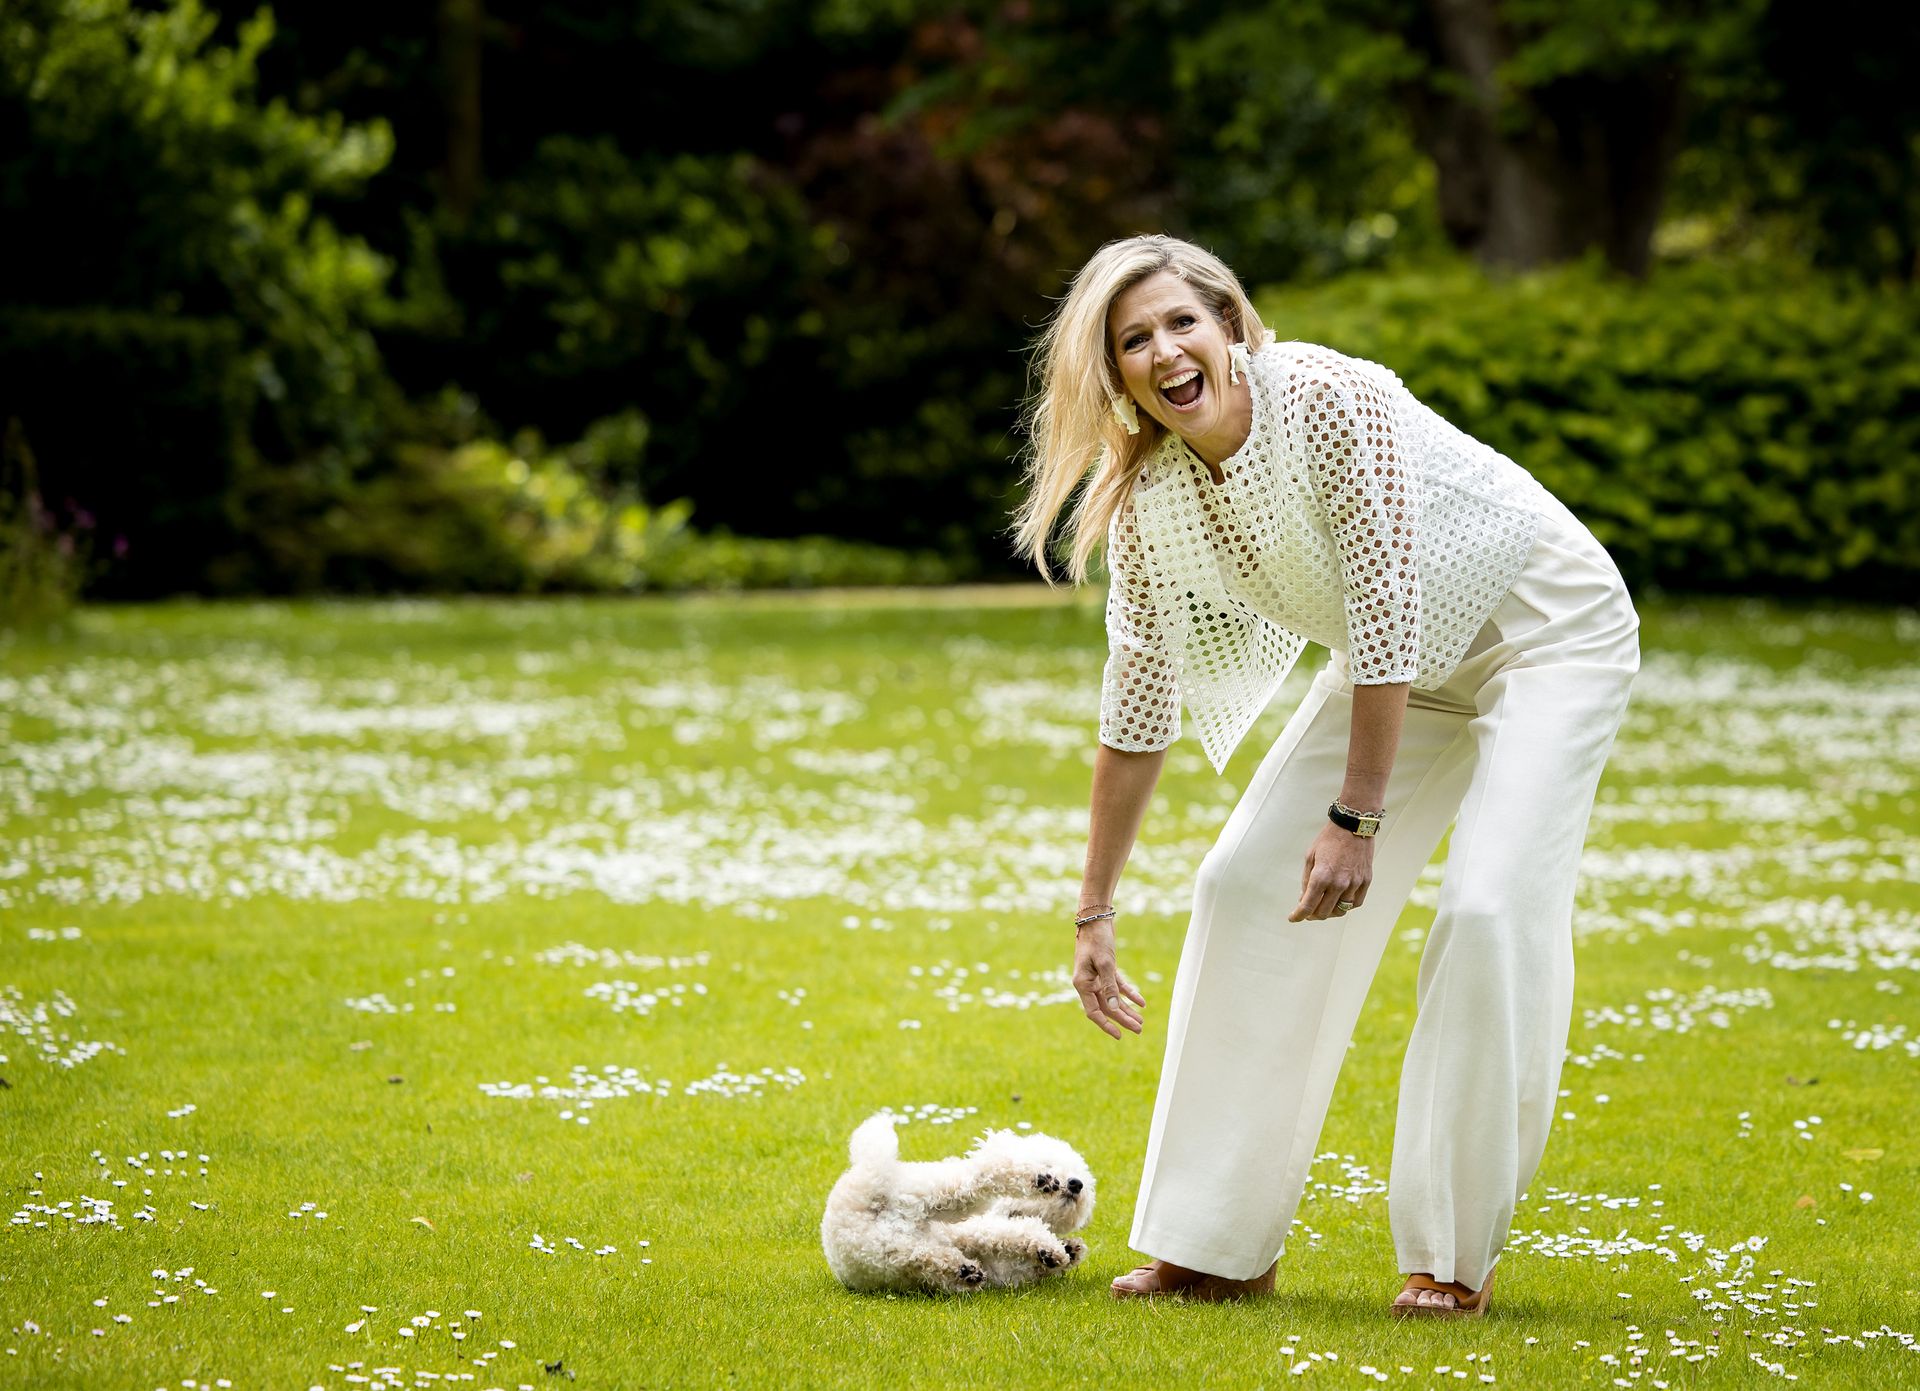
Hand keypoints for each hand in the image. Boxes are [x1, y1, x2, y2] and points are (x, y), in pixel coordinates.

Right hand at [1071, 921, 1146, 1038]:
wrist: (1095, 919)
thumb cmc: (1097, 940)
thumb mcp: (1105, 963)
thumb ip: (1109, 986)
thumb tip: (1114, 1008)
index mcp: (1082, 984)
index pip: (1093, 1012)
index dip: (1106, 1025)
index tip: (1119, 1035)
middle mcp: (1088, 984)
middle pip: (1107, 1007)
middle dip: (1123, 1019)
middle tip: (1139, 1030)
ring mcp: (1097, 977)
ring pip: (1113, 999)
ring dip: (1127, 1010)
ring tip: (1140, 1021)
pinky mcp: (1106, 970)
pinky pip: (1118, 986)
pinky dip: (1129, 994)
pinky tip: (1141, 1003)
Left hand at [1289, 822, 1373, 921]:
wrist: (1353, 826)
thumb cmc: (1329, 839)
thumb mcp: (1310, 857)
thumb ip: (1307, 880)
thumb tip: (1304, 898)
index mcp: (1321, 876)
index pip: (1307, 906)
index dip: (1298, 916)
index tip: (1293, 918)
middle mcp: (1338, 884)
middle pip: (1323, 913)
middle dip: (1312, 915)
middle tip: (1307, 911)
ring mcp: (1354, 884)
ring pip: (1340, 911)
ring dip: (1329, 912)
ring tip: (1323, 906)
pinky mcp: (1365, 882)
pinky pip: (1355, 903)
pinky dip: (1345, 906)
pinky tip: (1339, 901)